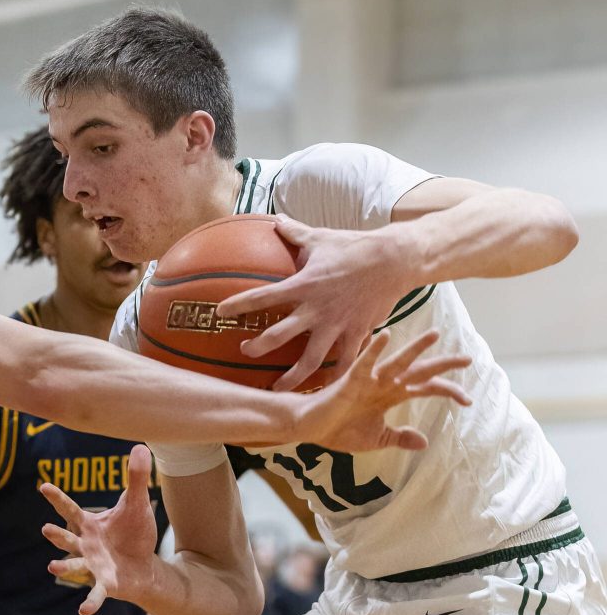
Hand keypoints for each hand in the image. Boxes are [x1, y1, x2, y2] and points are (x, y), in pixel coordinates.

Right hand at [40, 445, 158, 614]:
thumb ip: (136, 478)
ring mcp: (92, 565)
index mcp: (89, 524)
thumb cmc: (134, 533)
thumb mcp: (136, 504)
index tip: (43, 486)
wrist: (143, 564)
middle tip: (46, 529)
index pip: (70, 509)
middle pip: (67, 539)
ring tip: (52, 567)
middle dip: (57, 536)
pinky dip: (90, 602)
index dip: (57, 499)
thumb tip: (141, 446)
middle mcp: (85, 545)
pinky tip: (83, 611)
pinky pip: (95, 593)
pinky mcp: (105, 584)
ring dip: (64, 566)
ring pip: (74, 565)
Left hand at [217, 216, 412, 390]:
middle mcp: (317, 308)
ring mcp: (338, 324)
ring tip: (277, 389)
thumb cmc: (354, 246)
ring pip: (311, 360)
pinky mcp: (358, 334)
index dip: (239, 305)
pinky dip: (335, 380)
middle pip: (281, 335)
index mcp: (303, 285)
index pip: (263, 296)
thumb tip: (275, 220)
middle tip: (243, 352)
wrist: (395, 260)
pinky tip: (324, 394)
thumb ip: (295, 233)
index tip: (219, 313)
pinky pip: (345, 364)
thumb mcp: (321, 237)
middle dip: (258, 347)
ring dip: (293, 377)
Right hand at [295, 329, 470, 451]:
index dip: (447, 391)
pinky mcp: (350, 381)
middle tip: (467, 358)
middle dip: (443, 366)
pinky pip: (364, 363)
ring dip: (416, 349)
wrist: (309, 428)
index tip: (468, 401)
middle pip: (419, 372)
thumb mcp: (376, 439)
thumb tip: (425, 442)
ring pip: (397, 362)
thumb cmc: (337, 430)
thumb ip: (399, 437)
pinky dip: (374, 350)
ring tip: (434, 334)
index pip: (424, 389)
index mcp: (390, 396)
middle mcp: (383, 384)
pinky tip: (386, 336)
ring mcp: (368, 381)